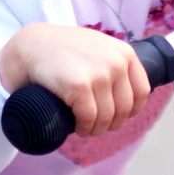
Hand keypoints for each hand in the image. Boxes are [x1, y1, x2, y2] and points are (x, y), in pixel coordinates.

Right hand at [0, 23, 150, 137]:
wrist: (31, 45)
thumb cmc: (63, 50)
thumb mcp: (98, 47)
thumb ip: (114, 61)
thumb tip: (130, 90)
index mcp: (125, 53)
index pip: (142, 92)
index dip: (130, 111)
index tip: (116, 116)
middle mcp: (116, 62)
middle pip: (124, 109)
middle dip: (111, 124)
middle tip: (96, 125)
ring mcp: (99, 74)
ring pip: (107, 117)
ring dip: (96, 129)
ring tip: (85, 128)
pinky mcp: (79, 85)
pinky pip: (89, 119)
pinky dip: (84, 128)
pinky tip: (77, 127)